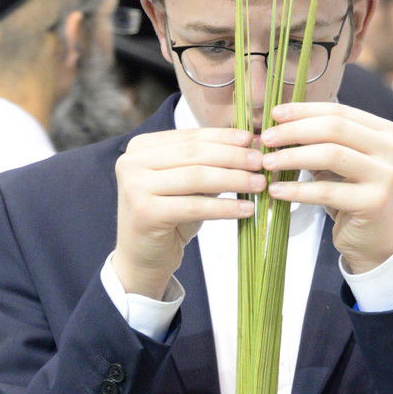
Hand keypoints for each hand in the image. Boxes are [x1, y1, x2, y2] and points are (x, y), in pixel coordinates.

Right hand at [113, 128, 264, 298]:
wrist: (143, 257)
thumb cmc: (170, 217)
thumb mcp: (189, 184)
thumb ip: (210, 163)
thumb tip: (250, 144)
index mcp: (141, 147)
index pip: (191, 137)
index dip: (224, 138)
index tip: (251, 140)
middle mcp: (132, 162)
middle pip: (194, 154)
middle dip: (232, 156)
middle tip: (260, 162)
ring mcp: (135, 187)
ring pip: (196, 177)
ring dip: (233, 179)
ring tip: (259, 183)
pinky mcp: (145, 212)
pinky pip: (194, 206)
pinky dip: (224, 208)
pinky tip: (246, 209)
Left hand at [261, 102, 392, 273]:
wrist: (376, 241)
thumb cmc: (352, 198)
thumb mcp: (339, 164)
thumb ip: (320, 142)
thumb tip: (279, 124)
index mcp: (384, 132)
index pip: (338, 111)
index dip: (303, 111)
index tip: (274, 115)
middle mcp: (391, 149)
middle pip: (334, 128)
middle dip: (294, 131)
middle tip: (266, 140)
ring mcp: (386, 175)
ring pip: (330, 154)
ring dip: (292, 157)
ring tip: (267, 163)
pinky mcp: (374, 202)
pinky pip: (326, 190)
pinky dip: (297, 189)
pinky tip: (276, 191)